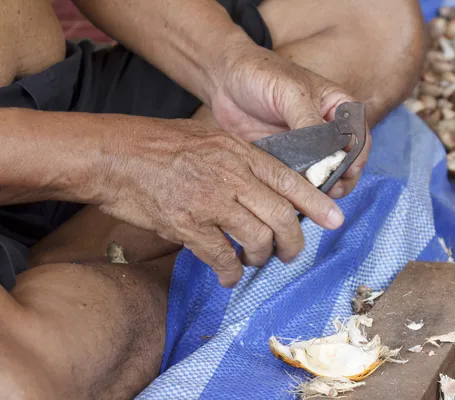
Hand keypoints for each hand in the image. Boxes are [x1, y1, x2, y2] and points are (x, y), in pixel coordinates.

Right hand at [98, 119, 344, 286]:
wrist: (113, 155)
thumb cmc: (160, 145)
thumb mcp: (209, 137)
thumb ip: (240, 158)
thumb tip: (266, 183)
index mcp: (239, 154)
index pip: (290, 180)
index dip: (317, 203)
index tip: (335, 219)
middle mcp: (230, 177)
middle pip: (281, 217)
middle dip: (293, 243)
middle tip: (290, 254)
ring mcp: (209, 202)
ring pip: (256, 239)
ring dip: (261, 258)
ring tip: (254, 261)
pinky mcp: (187, 225)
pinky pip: (221, 257)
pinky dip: (229, 273)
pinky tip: (227, 275)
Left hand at [204, 42, 371, 198]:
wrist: (224, 79)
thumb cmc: (261, 74)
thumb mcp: (291, 93)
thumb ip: (310, 123)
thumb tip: (325, 158)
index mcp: (338, 108)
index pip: (359, 139)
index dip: (355, 159)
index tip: (343, 173)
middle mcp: (327, 130)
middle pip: (345, 163)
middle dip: (339, 179)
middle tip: (327, 189)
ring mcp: (307, 147)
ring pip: (322, 175)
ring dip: (319, 188)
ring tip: (310, 196)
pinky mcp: (286, 159)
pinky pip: (297, 179)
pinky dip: (297, 189)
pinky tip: (292, 195)